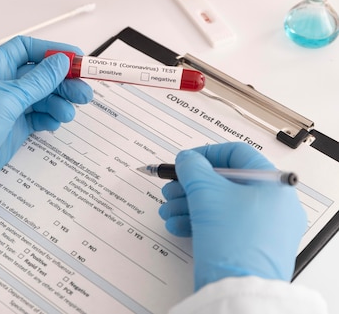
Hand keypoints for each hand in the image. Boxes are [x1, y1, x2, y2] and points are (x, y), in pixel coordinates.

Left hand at [0, 36, 92, 203]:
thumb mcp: (8, 98)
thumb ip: (38, 81)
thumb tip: (61, 61)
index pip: (26, 49)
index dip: (51, 51)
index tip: (76, 58)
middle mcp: (1, 84)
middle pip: (40, 75)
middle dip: (63, 82)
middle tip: (84, 93)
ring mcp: (8, 107)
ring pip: (42, 97)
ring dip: (59, 102)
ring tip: (68, 114)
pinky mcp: (13, 127)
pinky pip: (38, 117)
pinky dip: (49, 118)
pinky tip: (54, 123)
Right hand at [158, 142, 305, 289]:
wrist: (239, 290)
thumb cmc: (235, 242)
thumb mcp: (206, 193)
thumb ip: (193, 168)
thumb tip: (187, 159)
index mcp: (274, 185)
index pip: (238, 154)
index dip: (207, 154)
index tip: (187, 161)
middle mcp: (274, 205)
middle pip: (226, 182)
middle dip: (191, 185)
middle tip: (172, 187)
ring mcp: (264, 228)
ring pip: (221, 205)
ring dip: (189, 204)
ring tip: (169, 210)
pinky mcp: (250, 246)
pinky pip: (223, 225)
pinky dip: (199, 222)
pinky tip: (178, 225)